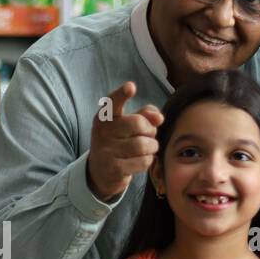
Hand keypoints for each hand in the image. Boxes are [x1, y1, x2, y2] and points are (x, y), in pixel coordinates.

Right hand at [86, 82, 162, 201]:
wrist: (100, 171)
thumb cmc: (119, 142)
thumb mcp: (127, 125)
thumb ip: (144, 114)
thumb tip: (159, 118)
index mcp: (104, 118)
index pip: (112, 103)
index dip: (122, 94)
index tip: (131, 87)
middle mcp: (102, 133)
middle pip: (137, 123)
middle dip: (150, 129)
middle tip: (148, 135)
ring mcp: (106, 152)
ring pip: (143, 144)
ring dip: (152, 147)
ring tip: (148, 148)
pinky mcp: (114, 169)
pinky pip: (143, 161)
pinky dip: (148, 160)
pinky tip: (141, 160)